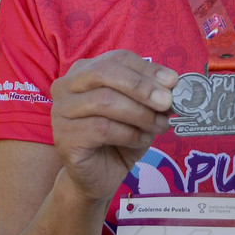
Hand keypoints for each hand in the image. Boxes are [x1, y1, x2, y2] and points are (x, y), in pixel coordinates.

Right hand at [49, 50, 177, 204]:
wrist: (99, 175)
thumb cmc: (120, 138)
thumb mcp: (141, 111)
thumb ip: (152, 95)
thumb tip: (172, 83)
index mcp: (84, 71)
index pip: (117, 58)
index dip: (146, 69)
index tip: (172, 81)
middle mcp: (66, 86)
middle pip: (105, 72)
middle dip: (141, 87)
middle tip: (167, 102)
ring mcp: (61, 111)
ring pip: (104, 101)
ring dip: (140, 114)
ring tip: (159, 126)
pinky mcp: (64, 137)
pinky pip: (102, 129)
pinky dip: (129, 134)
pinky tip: (142, 140)